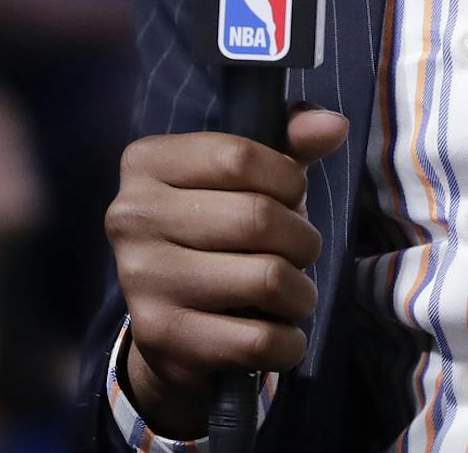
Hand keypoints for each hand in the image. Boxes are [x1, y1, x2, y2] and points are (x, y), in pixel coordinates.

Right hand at [104, 106, 349, 435]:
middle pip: (258, 218)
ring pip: (266, 279)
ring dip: (301, 293)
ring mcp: (141, 279)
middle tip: (300, 254)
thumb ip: (292, 142)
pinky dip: (289, 343)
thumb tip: (334, 125)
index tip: (291, 198)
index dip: (288, 180)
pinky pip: (257, 341)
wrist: (169, 322)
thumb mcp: (249, 176)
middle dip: (303, 240)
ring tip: (293, 294)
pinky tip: (282, 335)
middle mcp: (132, 217)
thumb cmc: (218, 229)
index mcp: (147, 163)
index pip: (239, 157)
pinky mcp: (160, 337)